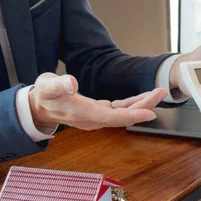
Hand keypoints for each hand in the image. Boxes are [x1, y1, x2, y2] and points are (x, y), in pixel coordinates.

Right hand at [29, 73, 167, 130]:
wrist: (39, 106)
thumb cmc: (44, 95)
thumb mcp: (47, 86)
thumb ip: (58, 84)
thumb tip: (72, 82)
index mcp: (84, 113)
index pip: (112, 117)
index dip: (132, 116)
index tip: (150, 112)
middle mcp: (94, 118)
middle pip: (124, 116)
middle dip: (144, 106)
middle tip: (161, 93)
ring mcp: (98, 116)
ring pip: (125, 113)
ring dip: (142, 104)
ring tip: (159, 92)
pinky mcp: (100, 111)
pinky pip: (121, 109)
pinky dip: (134, 103)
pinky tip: (145, 97)